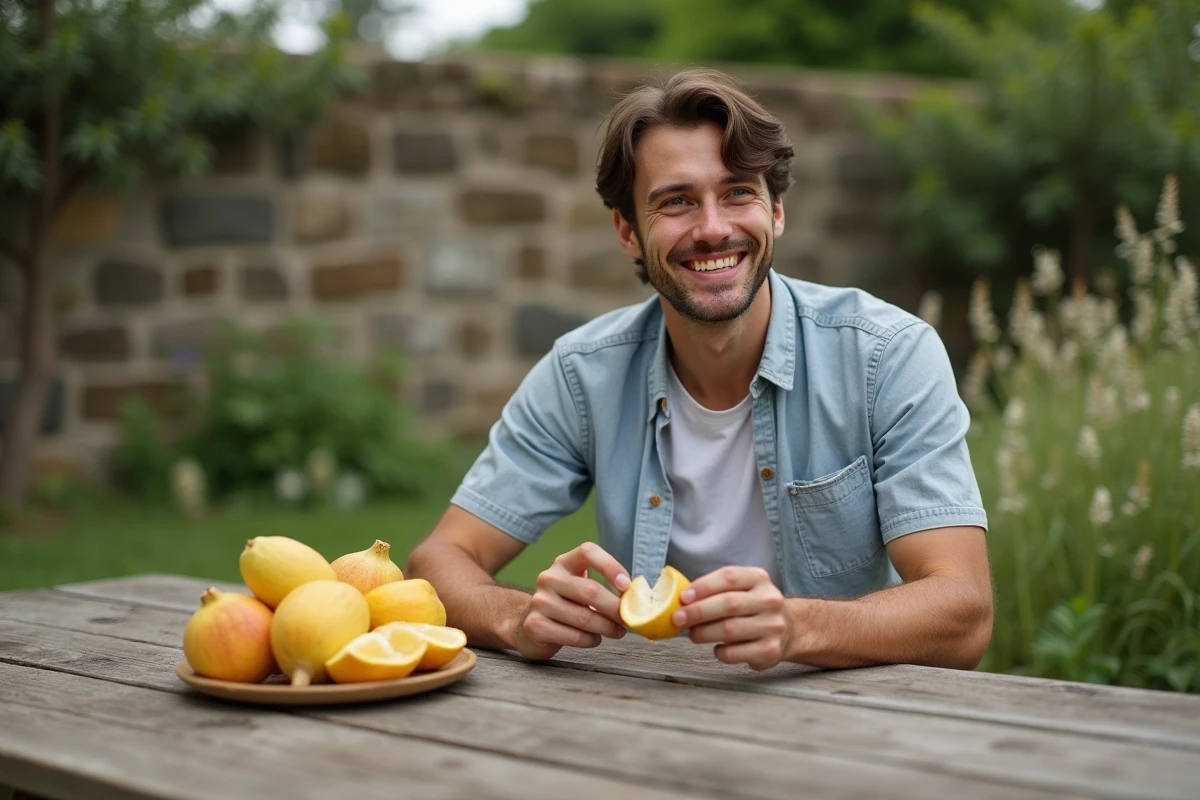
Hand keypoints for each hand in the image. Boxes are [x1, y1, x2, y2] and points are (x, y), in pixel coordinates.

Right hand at [516, 542, 630, 660]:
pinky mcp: (535, 625)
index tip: (627, 586)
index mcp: (564, 563)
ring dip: (607, 628)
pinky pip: (574, 636)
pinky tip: (594, 639)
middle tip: (629, 620)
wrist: (530, 626)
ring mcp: (539, 601)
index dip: (610, 566)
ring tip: (616, 631)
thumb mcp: (581, 588)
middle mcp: (549, 578)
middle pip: (591, 590)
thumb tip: (636, 597)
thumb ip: (604, 587)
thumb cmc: (567, 605)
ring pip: (584, 618)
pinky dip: (591, 640)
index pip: (588, 552)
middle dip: (615, 608)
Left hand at [672, 566, 789, 670]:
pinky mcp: (770, 650)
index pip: (728, 577)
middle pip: (728, 604)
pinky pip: (734, 653)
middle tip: (678, 619)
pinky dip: (719, 651)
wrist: (790, 629)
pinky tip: (717, 647)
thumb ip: (716, 590)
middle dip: (697, 612)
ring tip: (694, 634)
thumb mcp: (742, 588)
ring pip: (729, 630)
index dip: (703, 586)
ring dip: (703, 633)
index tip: (683, 597)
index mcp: (759, 578)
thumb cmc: (753, 607)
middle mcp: (770, 600)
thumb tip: (681, 601)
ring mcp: (772, 626)